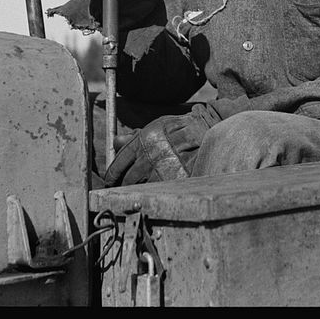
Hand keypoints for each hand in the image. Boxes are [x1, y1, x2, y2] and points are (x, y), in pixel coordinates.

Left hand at [103, 104, 224, 185]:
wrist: (208, 134)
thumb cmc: (181, 128)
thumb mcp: (158, 126)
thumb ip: (135, 136)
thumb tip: (115, 142)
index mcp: (142, 140)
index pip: (117, 163)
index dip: (111, 175)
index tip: (110, 180)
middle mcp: (149, 156)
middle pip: (126, 179)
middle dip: (123, 185)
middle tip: (123, 187)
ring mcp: (161, 170)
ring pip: (140, 188)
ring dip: (139, 189)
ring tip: (145, 186)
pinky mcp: (172, 182)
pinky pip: (155, 192)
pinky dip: (153, 192)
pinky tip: (158, 188)